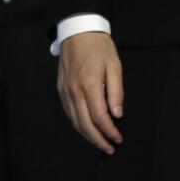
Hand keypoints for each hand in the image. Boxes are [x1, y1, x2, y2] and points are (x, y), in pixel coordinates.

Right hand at [58, 32, 123, 152]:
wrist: (78, 33)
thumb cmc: (100, 47)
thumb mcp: (115, 65)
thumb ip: (116, 91)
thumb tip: (117, 114)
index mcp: (90, 85)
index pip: (100, 116)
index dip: (109, 131)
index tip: (118, 138)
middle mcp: (74, 91)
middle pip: (85, 124)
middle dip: (98, 139)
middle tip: (109, 148)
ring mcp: (65, 92)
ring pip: (75, 121)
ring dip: (87, 135)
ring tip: (100, 142)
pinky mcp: (61, 91)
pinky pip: (69, 113)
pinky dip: (78, 124)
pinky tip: (87, 128)